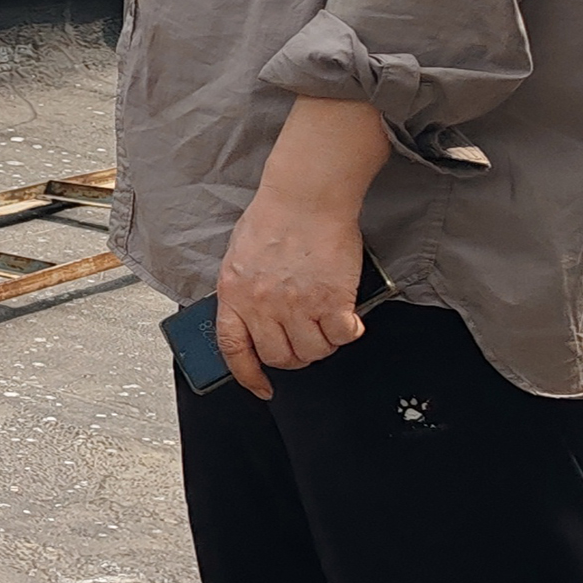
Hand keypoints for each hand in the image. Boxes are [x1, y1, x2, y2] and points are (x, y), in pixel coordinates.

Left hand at [207, 96, 391, 397]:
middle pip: (280, 357)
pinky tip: (348, 319)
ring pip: (313, 350)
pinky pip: (342, 335)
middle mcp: (262, 305)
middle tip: (306, 340)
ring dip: (323, 343)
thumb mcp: (239, 257)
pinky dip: (348, 332)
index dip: (247, 375)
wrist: (306, 195)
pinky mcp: (331, 300)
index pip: (234, 350)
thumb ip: (243, 291)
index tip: (261, 387)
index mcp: (233, 294)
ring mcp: (297, 305)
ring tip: (327, 323)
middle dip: (295, 355)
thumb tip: (252, 319)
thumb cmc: (274, 216)